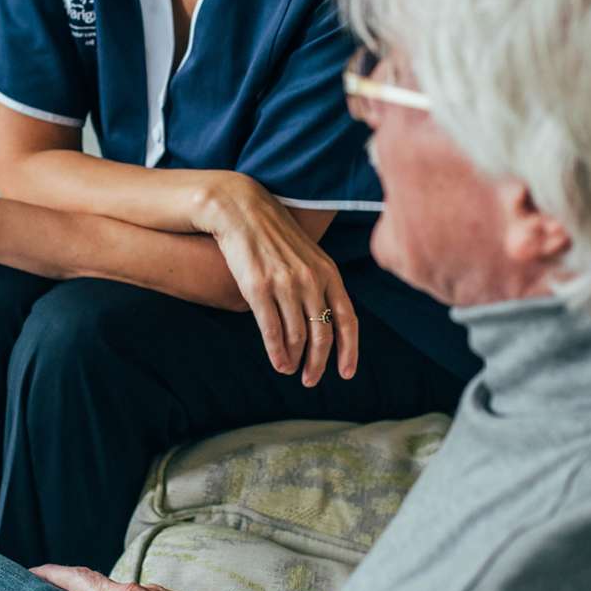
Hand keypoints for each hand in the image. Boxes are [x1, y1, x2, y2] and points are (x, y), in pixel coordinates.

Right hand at [194, 173, 357, 385]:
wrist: (241, 210)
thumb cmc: (274, 236)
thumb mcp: (307, 255)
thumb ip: (320, 284)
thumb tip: (324, 320)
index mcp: (328, 272)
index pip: (347, 319)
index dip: (349, 350)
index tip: (346, 373)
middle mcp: (311, 280)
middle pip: (323, 334)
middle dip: (318, 363)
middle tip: (311, 380)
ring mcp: (285, 284)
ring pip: (297, 336)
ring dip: (295, 359)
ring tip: (290, 370)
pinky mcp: (258, 288)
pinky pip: (272, 330)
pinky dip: (276, 352)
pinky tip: (278, 363)